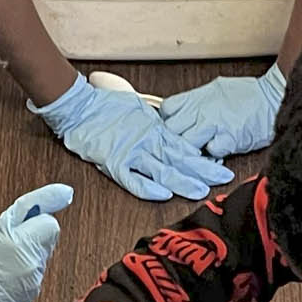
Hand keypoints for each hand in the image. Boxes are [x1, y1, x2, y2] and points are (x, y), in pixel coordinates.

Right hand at [0, 184, 74, 301]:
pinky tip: (8, 276)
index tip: (24, 227)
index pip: (50, 225)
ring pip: (43, 258)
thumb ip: (33, 205)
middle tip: (11, 245)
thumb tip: (66, 192)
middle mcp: (29, 262)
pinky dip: (26, 274)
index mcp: (19, 241)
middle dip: (34, 239)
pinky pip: (37, 276)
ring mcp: (32, 280)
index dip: (37, 223)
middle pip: (48, 242)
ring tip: (6, 263)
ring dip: (29, 257)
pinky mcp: (32, 293)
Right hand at [32, 74, 234, 202]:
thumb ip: (157, 125)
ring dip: (182, 182)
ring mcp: (131, 153)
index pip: (185, 147)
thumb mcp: (140, 111)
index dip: (204, 158)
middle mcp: (147, 142)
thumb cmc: (107, 107)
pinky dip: (147, 187)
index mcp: (155, 130)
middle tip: (222, 179)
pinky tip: (163, 194)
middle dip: (203, 171)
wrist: (79, 108)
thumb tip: (173, 132)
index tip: (220, 166)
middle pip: (180, 159)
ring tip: (201, 191)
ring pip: (162, 170)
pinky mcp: (114, 163)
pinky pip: (133, 179)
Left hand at [159, 65, 285, 157]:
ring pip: (186, 144)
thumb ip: (196, 102)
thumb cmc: (248, 95)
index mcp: (198, 96)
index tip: (170, 128)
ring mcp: (214, 125)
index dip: (166, 121)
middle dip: (173, 140)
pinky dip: (212, 157)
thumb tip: (181, 112)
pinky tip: (217, 153)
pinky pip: (209, 153)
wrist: (273, 98)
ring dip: (191, 151)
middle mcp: (203, 109)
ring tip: (200, 151)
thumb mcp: (215, 90)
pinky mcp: (228, 140)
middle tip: (181, 145)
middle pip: (171, 130)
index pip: (167, 109)